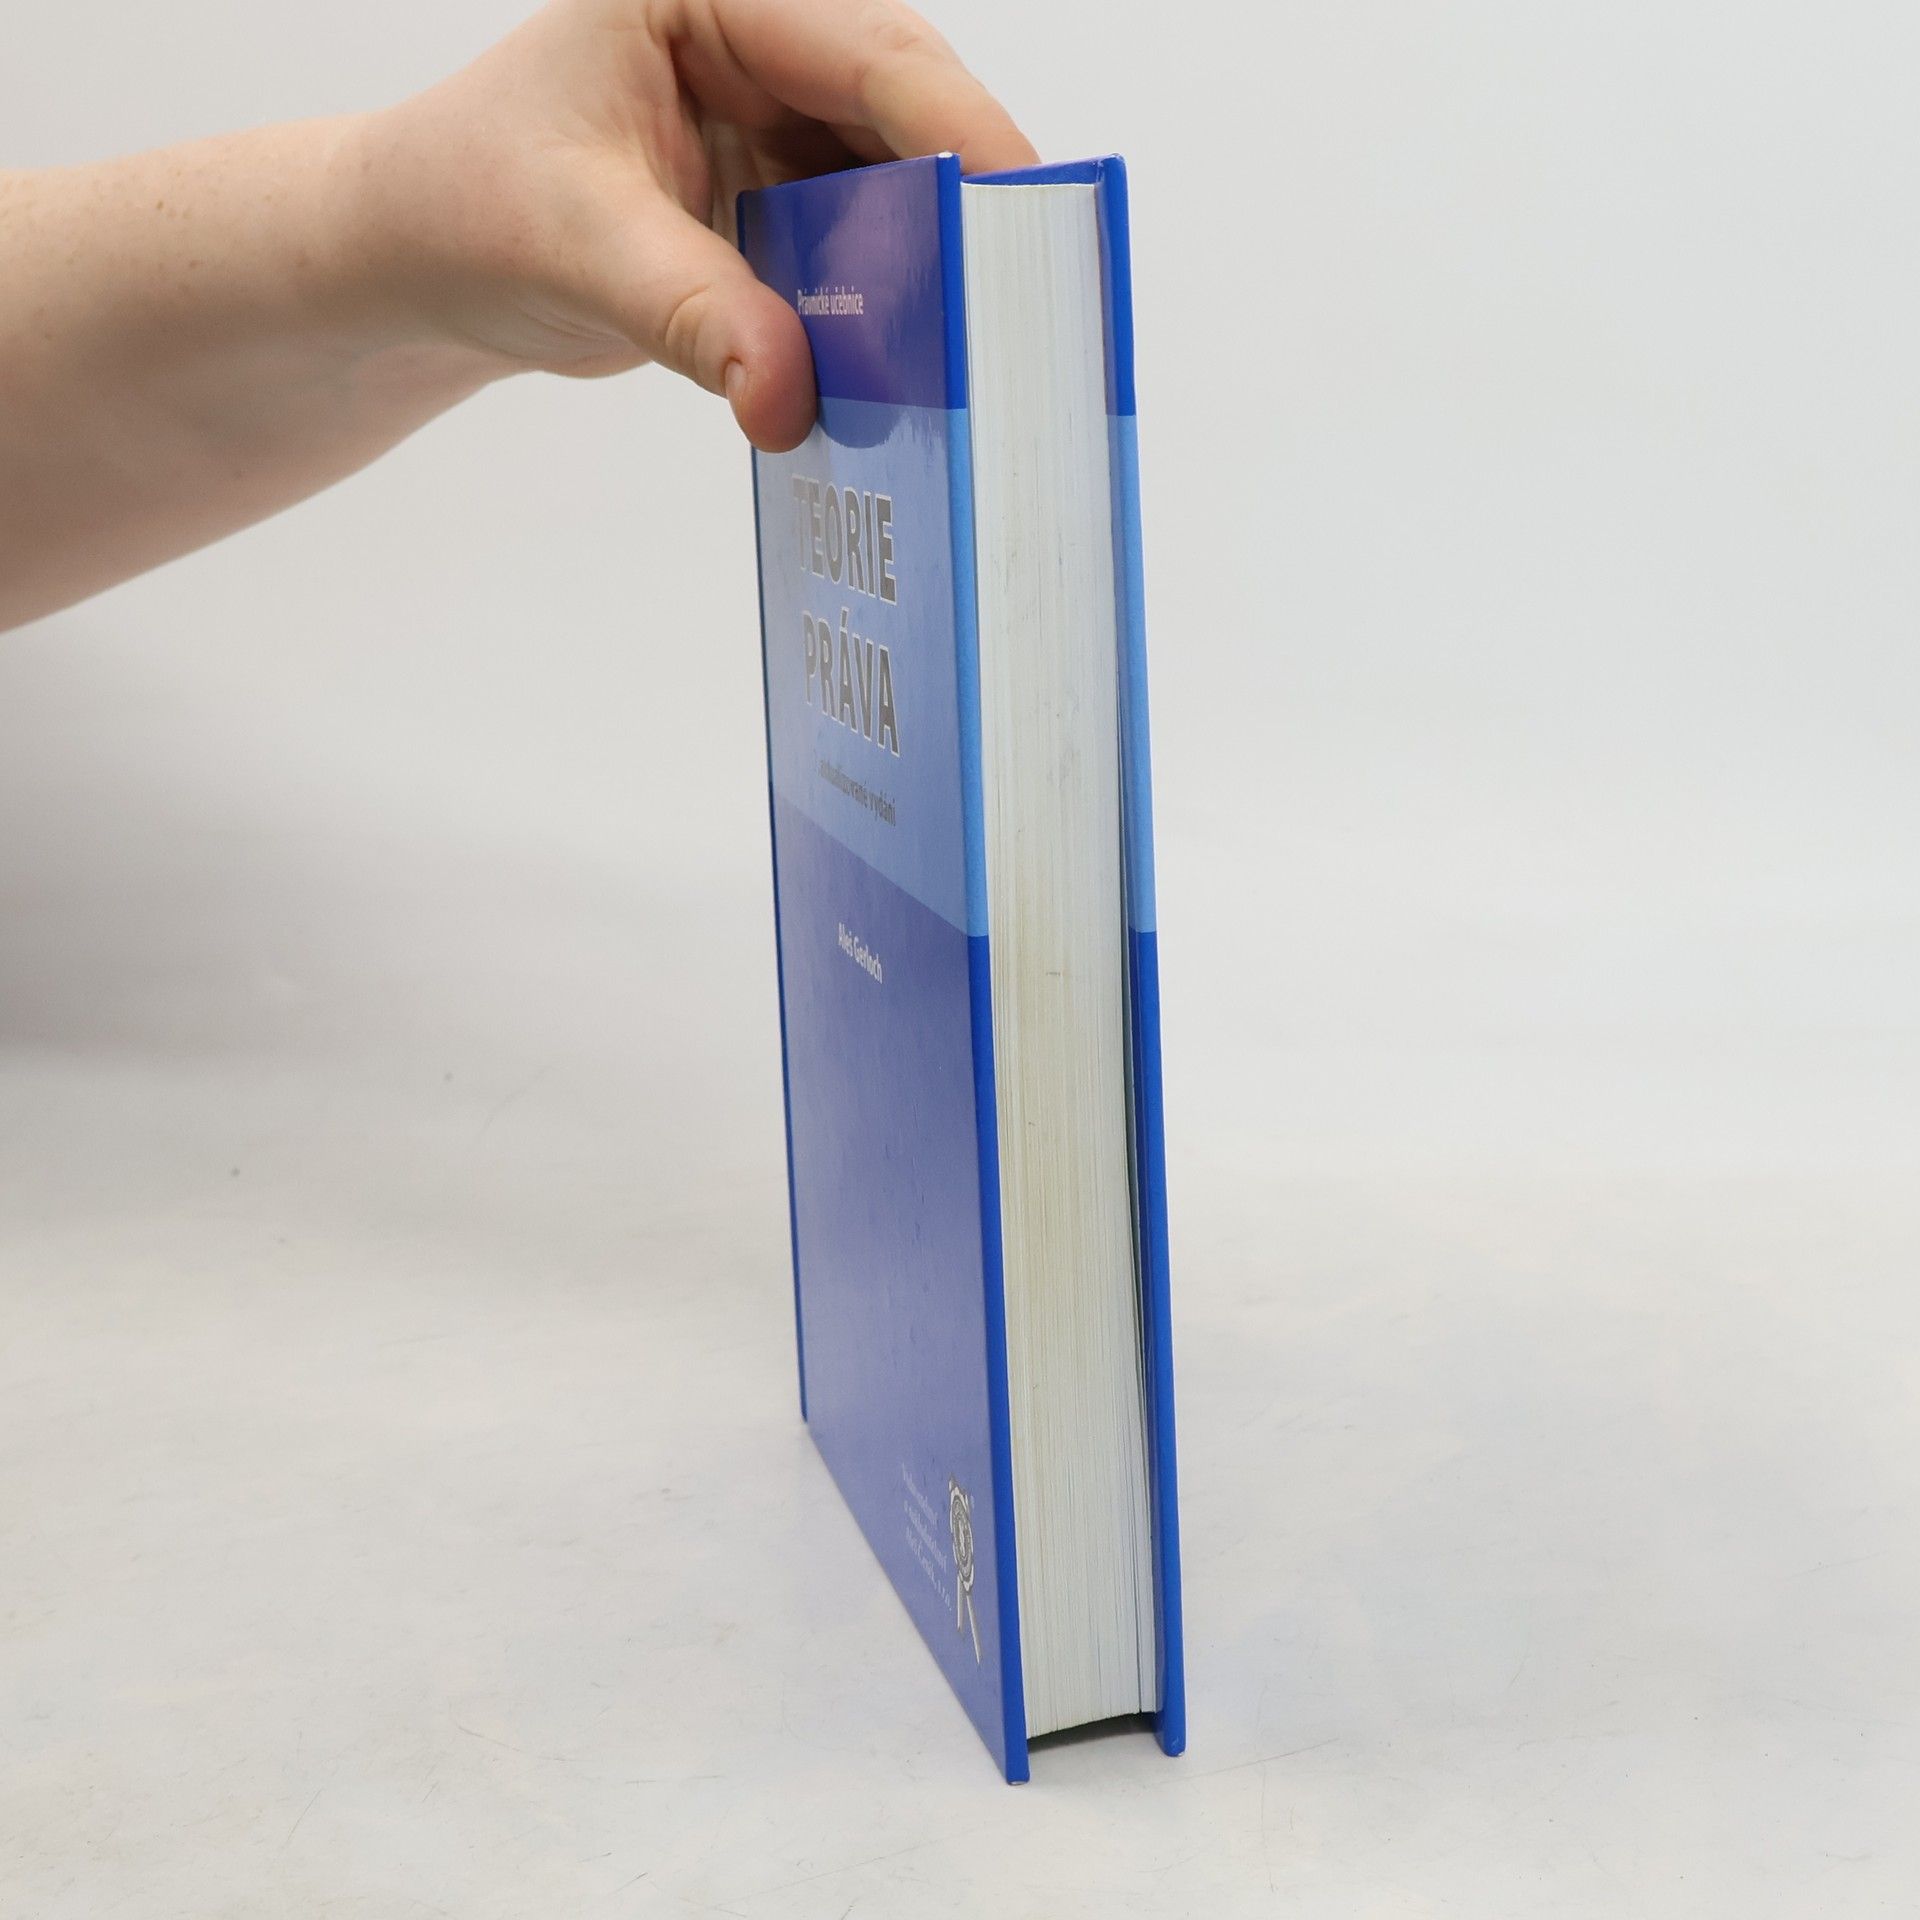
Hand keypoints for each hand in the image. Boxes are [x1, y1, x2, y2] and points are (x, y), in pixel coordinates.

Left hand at [350, 0, 1037, 449]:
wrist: (421, 260)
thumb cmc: (465, 202)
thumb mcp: (573, 245)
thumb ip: (690, 311)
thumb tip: (790, 397)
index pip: (866, 53)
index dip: (958, 131)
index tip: (1026, 213)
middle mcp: (759, 46)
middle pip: (905, 116)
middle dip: (965, 204)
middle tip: (1032, 296)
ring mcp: (776, 127)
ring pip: (899, 189)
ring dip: (935, 267)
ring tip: (988, 344)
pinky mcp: (778, 204)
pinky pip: (865, 252)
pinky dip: (888, 309)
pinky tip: (915, 364)